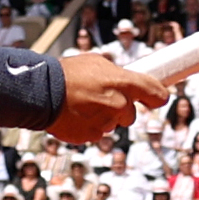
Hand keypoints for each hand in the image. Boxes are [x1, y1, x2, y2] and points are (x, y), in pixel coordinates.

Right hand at [45, 25, 198, 142]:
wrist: (40, 92)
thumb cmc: (67, 73)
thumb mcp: (95, 62)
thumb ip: (115, 74)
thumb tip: (123, 79)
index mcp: (123, 83)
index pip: (155, 92)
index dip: (157, 96)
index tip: (158, 98)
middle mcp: (118, 105)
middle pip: (130, 114)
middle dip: (120, 108)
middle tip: (100, 97)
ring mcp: (105, 123)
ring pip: (111, 124)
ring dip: (102, 117)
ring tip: (81, 104)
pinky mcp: (90, 136)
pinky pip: (96, 133)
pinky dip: (88, 126)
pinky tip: (74, 115)